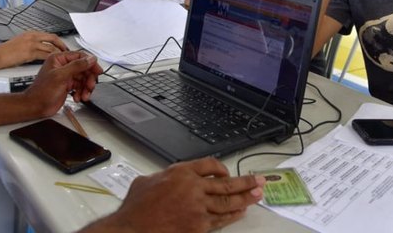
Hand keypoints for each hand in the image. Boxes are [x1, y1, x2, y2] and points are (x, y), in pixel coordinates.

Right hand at [0, 31, 67, 66]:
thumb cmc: (5, 52)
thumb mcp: (20, 43)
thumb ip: (30, 44)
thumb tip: (38, 50)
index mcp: (31, 33)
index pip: (49, 35)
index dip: (58, 41)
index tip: (63, 46)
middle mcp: (33, 36)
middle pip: (54, 38)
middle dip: (63, 45)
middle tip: (68, 52)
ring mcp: (32, 44)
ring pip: (51, 47)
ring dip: (60, 54)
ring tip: (65, 59)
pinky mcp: (30, 52)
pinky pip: (46, 55)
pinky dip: (53, 59)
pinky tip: (56, 63)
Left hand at [22, 51, 102, 116]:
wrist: (35, 107)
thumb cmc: (41, 91)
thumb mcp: (60, 76)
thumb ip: (76, 66)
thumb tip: (90, 59)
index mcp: (59, 59)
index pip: (80, 56)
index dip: (90, 64)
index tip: (97, 70)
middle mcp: (63, 66)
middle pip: (84, 68)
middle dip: (89, 79)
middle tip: (90, 86)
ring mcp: (66, 76)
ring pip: (83, 78)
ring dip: (86, 88)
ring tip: (84, 95)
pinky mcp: (68, 86)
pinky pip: (80, 86)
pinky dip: (81, 92)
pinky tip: (78, 97)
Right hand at [97, 158, 263, 232]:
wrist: (133, 229)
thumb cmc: (136, 208)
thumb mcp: (147, 181)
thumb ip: (164, 176)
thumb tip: (169, 178)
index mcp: (180, 172)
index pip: (209, 165)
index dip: (221, 168)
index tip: (227, 172)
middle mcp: (193, 187)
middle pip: (226, 183)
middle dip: (245, 182)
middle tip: (259, 180)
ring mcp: (197, 207)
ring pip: (227, 202)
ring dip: (245, 198)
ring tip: (258, 195)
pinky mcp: (198, 226)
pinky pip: (220, 219)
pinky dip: (233, 215)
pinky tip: (241, 212)